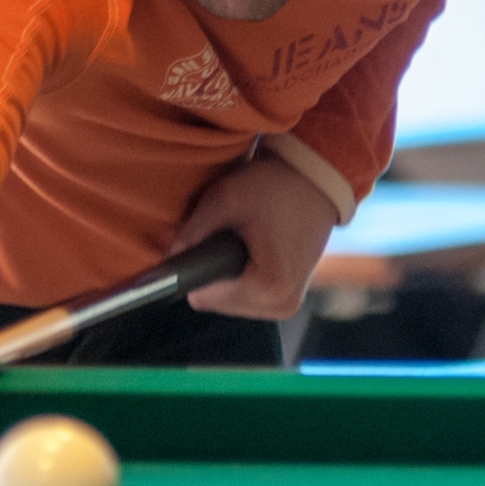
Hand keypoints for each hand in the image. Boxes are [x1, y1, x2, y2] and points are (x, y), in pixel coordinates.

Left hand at [170, 151, 338, 319]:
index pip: (203, 296)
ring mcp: (286, 306)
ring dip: (224, 276)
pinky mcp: (288, 299)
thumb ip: (192, 231)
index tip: (195, 246)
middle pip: (214, 302)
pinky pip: (245, 298)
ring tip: (239, 242)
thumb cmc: (275, 185)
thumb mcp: (226, 198)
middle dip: (210, 272)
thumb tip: (168, 257)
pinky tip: (248, 251)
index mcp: (268, 286)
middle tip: (223, 237)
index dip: (193, 269)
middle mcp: (280, 305)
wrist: (316, 179)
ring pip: (228, 302)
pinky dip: (239, 278)